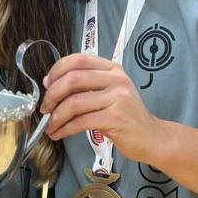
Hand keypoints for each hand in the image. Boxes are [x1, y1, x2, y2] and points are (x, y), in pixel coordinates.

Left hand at [41, 53, 167, 163]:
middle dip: (52, 94)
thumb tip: (50, 83)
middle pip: (73, 79)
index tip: (47, 84)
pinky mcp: (115, 118)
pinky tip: (58, 134)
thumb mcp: (110, 93)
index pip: (79, 60)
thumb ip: (86, 85)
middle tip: (45, 109)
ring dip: (56, 116)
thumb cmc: (127, 116)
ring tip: (50, 126)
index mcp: (112, 69)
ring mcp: (117, 98)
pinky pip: (80, 122)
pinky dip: (64, 129)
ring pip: (74, 103)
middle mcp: (116, 80)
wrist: (153, 137)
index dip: (57, 70)